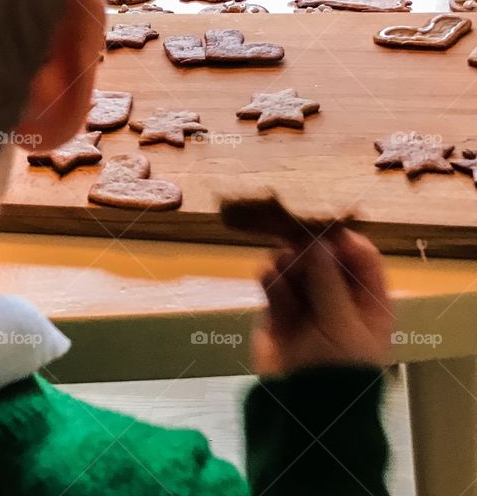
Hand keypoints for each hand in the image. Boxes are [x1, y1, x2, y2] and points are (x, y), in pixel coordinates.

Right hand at [253, 229, 392, 376]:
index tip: (322, 228)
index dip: (344, 241)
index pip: (362, 258)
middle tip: (293, 237)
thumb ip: (328, 281)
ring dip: (288, 260)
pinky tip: (267, 278)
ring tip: (280, 264)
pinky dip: (271, 277)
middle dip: (309, 247)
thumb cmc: (337, 368)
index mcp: (369, 301)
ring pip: (298, 267)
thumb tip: (317, 240)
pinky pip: (275, 284)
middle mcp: (340, 297)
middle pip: (326, 258)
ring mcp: (308, 304)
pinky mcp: (280, 312)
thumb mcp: (341, 324)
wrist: (304, 408)